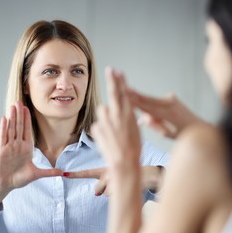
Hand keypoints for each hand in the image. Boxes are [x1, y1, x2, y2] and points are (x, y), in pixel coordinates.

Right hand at [0, 101, 62, 208]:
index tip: (27, 109)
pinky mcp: (2, 150)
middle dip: (19, 114)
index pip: (27, 130)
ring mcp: (9, 146)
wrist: (7, 184)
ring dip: (12, 117)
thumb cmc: (20, 179)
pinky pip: (3, 136)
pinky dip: (4, 127)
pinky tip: (5, 118)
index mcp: (27, 148)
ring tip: (12, 106)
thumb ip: (49, 172)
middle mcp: (18, 145)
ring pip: (11, 128)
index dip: (27, 119)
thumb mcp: (37, 174)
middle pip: (19, 126)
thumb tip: (63, 173)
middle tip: (19, 101)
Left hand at [64, 166, 163, 195]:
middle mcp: (108, 172)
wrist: (149, 174)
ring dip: (115, 191)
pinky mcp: (120, 186)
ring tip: (126, 182)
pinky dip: (121, 194)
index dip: (75, 174)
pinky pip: (115, 195)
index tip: (62, 175)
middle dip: (105, 189)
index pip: (88, 172)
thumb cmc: (130, 174)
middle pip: (99, 188)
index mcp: (105, 169)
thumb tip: (96, 193)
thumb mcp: (116, 175)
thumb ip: (104, 183)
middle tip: (118, 181)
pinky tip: (129, 186)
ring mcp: (114, 179)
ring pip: (107, 193)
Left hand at [91, 67, 140, 187]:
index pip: (123, 93)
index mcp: (128, 114)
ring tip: (113, 130)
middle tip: (110, 69)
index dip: (120, 81)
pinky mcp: (97, 128)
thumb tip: (116, 110)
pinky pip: (98, 124)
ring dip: (106, 116)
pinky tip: (108, 137)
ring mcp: (105, 121)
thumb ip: (125, 117)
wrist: (123, 162)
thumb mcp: (134, 129)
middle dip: (112, 81)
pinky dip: (102, 128)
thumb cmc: (133, 148)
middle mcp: (116, 115)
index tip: (116, 71)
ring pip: (103, 111)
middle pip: (112, 94)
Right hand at [127, 91, 201, 138]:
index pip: (148, 107)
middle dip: (135, 95)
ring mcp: (171, 98)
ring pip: (151, 102)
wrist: (199, 125)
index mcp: (170, 114)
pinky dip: (153, 109)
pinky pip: (157, 102)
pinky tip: (160, 120)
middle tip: (123, 87)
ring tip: (155, 122)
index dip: (136, 102)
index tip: (126, 96)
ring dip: (147, 110)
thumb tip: (142, 118)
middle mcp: (170, 103)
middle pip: (148, 99)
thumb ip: (155, 126)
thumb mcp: (169, 135)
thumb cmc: (183, 134)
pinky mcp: (171, 97)